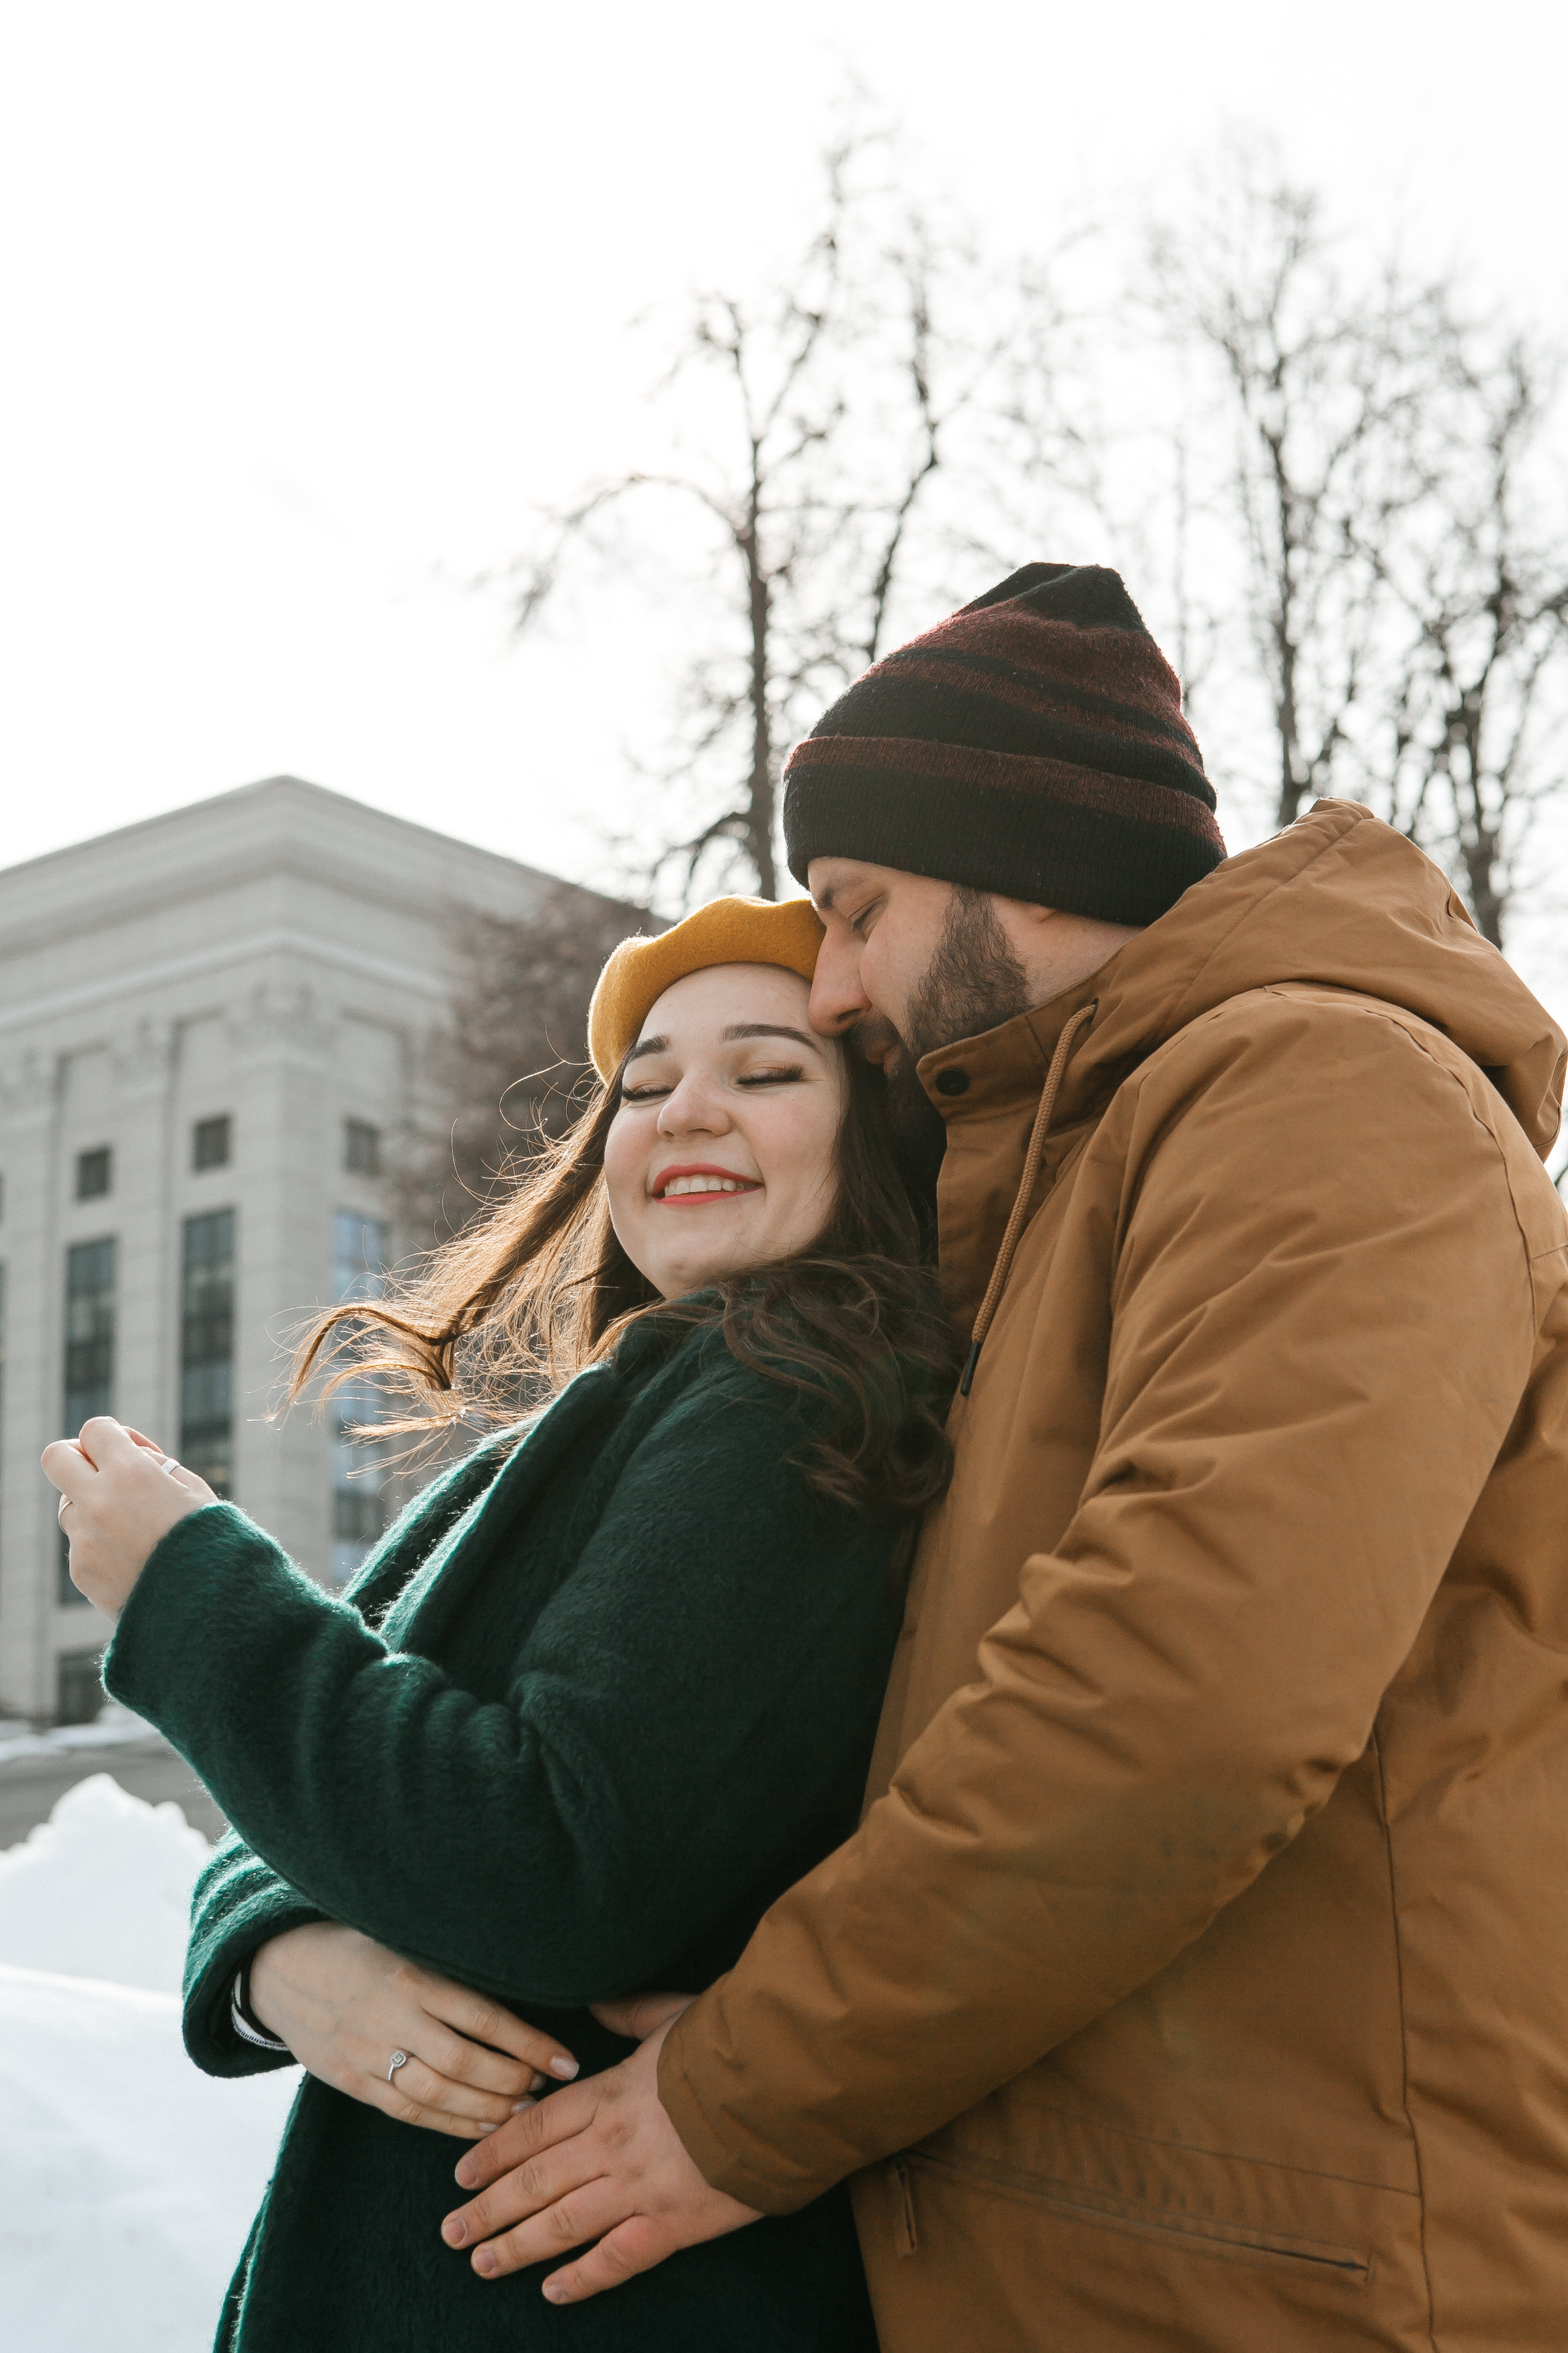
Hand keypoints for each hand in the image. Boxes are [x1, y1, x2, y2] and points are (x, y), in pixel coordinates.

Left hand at [42, 1418, 213, 1615]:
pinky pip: (81, 1543)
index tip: (125, 1451)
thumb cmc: (210, 1541)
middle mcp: (99, 1501)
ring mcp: (84, 1538)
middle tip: (100, 1473)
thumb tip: (123, 1447)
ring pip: (69, 1505)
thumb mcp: (193, 1488)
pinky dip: (101, 1544)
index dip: (110, 1436)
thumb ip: (153, 1461)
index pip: (94, 1430)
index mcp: (131, 1473)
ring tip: (135, 1529)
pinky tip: (135, 1560)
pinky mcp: (80, 1570)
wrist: (208, 1608)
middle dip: (75, 1458)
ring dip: (93, 1507)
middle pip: (56, 1457)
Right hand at [250, 1922, 580, 2139]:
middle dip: (514, 2080)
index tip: (566, 2060)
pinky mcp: (352, 2082)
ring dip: (488, 2108)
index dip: (529, 2043)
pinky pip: (410, 2112)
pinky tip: (484, 2127)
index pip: (483, 2017)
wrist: (279, 1970)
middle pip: (466, 2063)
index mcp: (412, 1976)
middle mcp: (392, 2017)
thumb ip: (449, 1965)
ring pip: (439, 2094)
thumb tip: (519, 1980)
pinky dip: (452, 2125)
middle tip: (548, 2087)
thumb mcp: (401, 1939)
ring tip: (525, 2110)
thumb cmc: (356, 1947)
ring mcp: (369, 2054)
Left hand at [441, 1998, 760, 2301]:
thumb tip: (598, 2002)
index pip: (534, 2128)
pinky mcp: (672, 2223)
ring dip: (516, 2248)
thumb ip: (629, 2014)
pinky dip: (582, 2279)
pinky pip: (616, 2259)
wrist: (781, 2084)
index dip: (494, 2152)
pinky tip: (553, 2292)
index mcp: (608, 2093)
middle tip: (450, 2232)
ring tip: (481, 2264)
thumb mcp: (673, 2013)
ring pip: (561, 2225)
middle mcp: (611, 2145)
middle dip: (488, 2209)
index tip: (460, 2174)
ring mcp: (638, 2188)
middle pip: (534, 2181)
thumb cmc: (730, 2043)